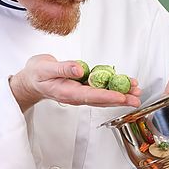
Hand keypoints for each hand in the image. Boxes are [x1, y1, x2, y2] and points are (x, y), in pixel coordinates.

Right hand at [9, 54, 141, 111]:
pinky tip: (124, 83)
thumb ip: (63, 69)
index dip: (107, 96)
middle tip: (136, 97)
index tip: (121, 97)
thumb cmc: (37, 74)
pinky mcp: (83, 87)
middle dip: (120, 98)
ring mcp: (81, 92)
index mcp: (67, 93)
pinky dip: (113, 86)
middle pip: (101, 99)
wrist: (31, 80)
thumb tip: (79, 70)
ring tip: (136, 90)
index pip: (90, 96)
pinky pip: (100, 88)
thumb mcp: (45, 68)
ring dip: (120, 93)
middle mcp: (76, 95)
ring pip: (103, 95)